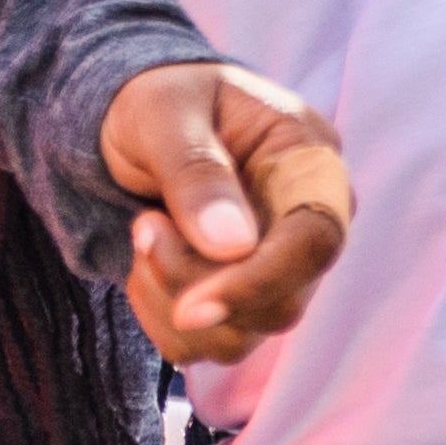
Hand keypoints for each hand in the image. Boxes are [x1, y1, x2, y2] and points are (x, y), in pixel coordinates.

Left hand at [100, 60, 348, 365]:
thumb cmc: (158, 99)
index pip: (316, 240)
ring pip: (241, 334)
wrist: (129, 119)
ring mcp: (278, 267)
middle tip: (144, 225)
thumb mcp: (164, 112)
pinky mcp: (243, 299)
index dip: (260, 281)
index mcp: (308, 161)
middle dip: (194, 281)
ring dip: (171, 296)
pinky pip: (207, 345)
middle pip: (280, 301)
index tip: (191, 308)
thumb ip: (196, 169)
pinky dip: (161, 315)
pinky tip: (146, 260)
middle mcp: (306, 222)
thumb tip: (234, 245)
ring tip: (145, 227)